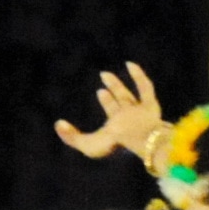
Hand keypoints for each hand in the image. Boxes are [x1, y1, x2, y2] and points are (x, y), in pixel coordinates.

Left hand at [52, 62, 170, 166]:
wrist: (140, 142)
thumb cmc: (114, 144)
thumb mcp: (87, 144)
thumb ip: (71, 137)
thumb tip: (58, 124)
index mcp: (117, 129)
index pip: (112, 113)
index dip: (107, 101)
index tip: (100, 91)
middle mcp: (128, 120)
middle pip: (121, 104)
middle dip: (113, 93)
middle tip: (103, 83)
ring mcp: (140, 113)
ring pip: (130, 97)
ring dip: (118, 86)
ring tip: (105, 74)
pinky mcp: (150, 107)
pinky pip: (145, 88)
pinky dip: (139, 76)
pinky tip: (130, 64)